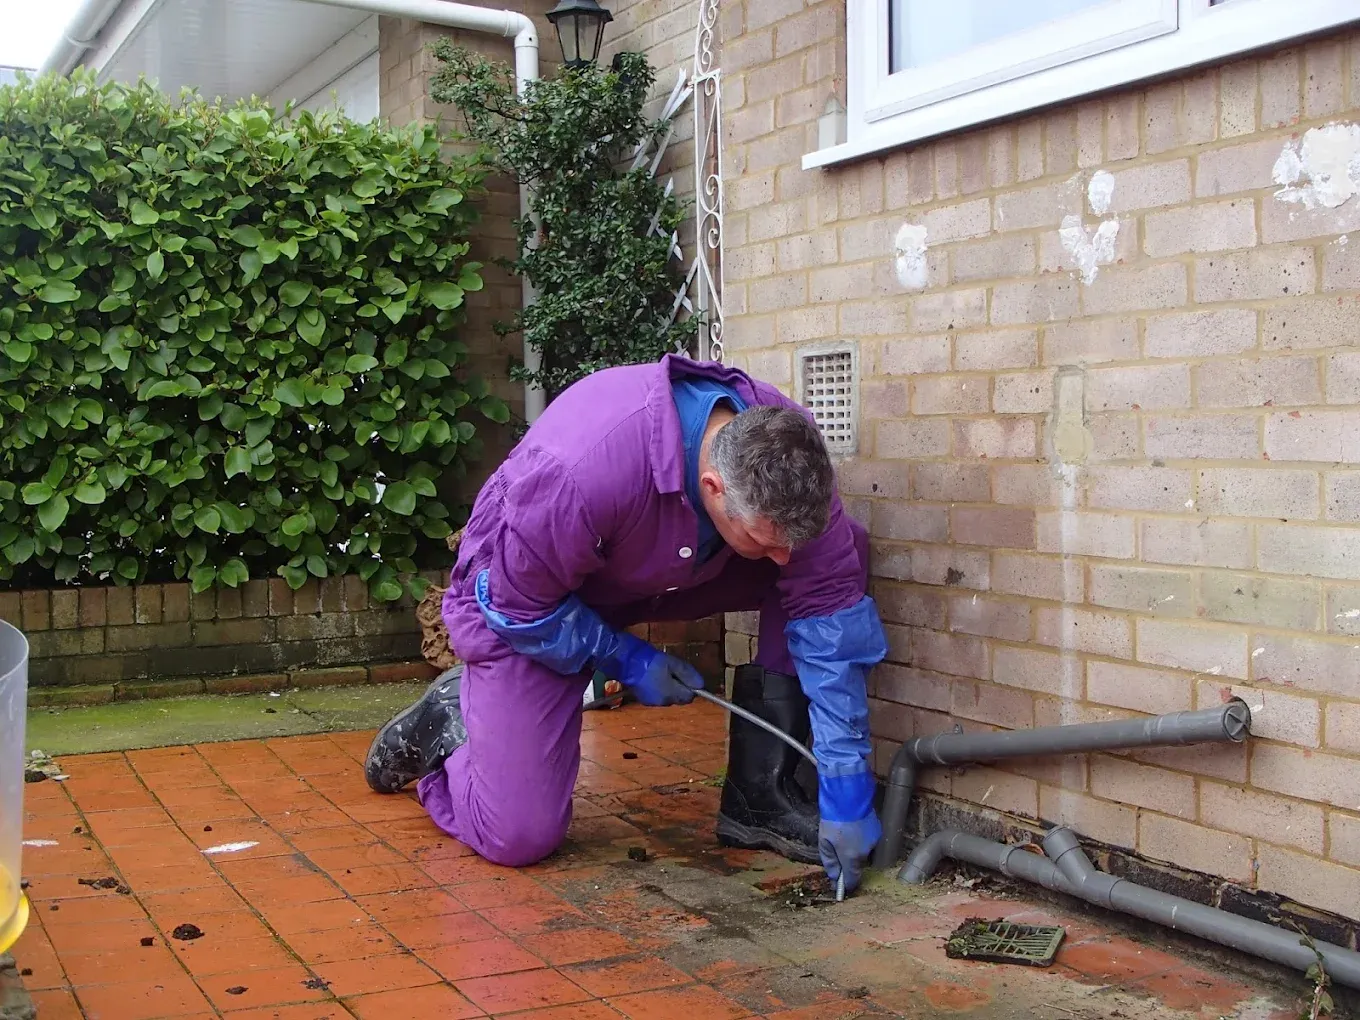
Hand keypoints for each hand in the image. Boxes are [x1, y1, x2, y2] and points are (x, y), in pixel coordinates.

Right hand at [615, 636, 704, 706]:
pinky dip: (659, 689)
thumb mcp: (672, 663)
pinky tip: (652, 677)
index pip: (689, 697)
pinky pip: (658, 696)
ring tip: (661, 672)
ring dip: (669, 687)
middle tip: (672, 670)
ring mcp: (651, 702)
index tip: (685, 675)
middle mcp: (662, 702)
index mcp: (670, 694)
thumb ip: (688, 674)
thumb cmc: (650, 660)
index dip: (690, 686)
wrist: (624, 661)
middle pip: (679, 698)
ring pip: (668, 697)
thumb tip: (701, 685)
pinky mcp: (642, 699)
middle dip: (679, 687)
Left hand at [816, 769, 879, 894]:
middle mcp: (865, 851)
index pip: (852, 878)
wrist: (848, 795)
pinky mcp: (877, 830)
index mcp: (851, 856)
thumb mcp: (824, 841)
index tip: (841, 887)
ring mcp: (874, 840)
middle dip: (848, 860)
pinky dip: (860, 837)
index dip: (847, 885)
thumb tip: (834, 877)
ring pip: (863, 851)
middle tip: (837, 849)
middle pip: (857, 864)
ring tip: (844, 833)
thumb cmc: (833, 818)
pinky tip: (852, 827)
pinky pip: (867, 840)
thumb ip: (830, 861)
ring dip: (854, 847)